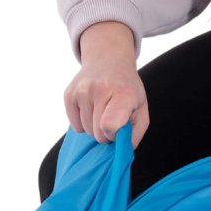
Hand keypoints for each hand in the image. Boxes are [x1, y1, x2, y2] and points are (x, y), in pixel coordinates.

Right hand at [63, 21, 149, 149]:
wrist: (108, 60)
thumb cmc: (127, 89)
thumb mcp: (141, 108)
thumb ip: (135, 132)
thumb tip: (122, 150)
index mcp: (123, 93)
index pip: (110, 126)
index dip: (114, 135)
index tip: (119, 129)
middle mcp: (100, 89)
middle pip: (97, 133)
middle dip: (106, 133)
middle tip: (112, 117)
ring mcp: (82, 90)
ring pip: (86, 131)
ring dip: (94, 127)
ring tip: (102, 110)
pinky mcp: (69, 94)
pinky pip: (75, 126)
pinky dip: (83, 123)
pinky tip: (91, 108)